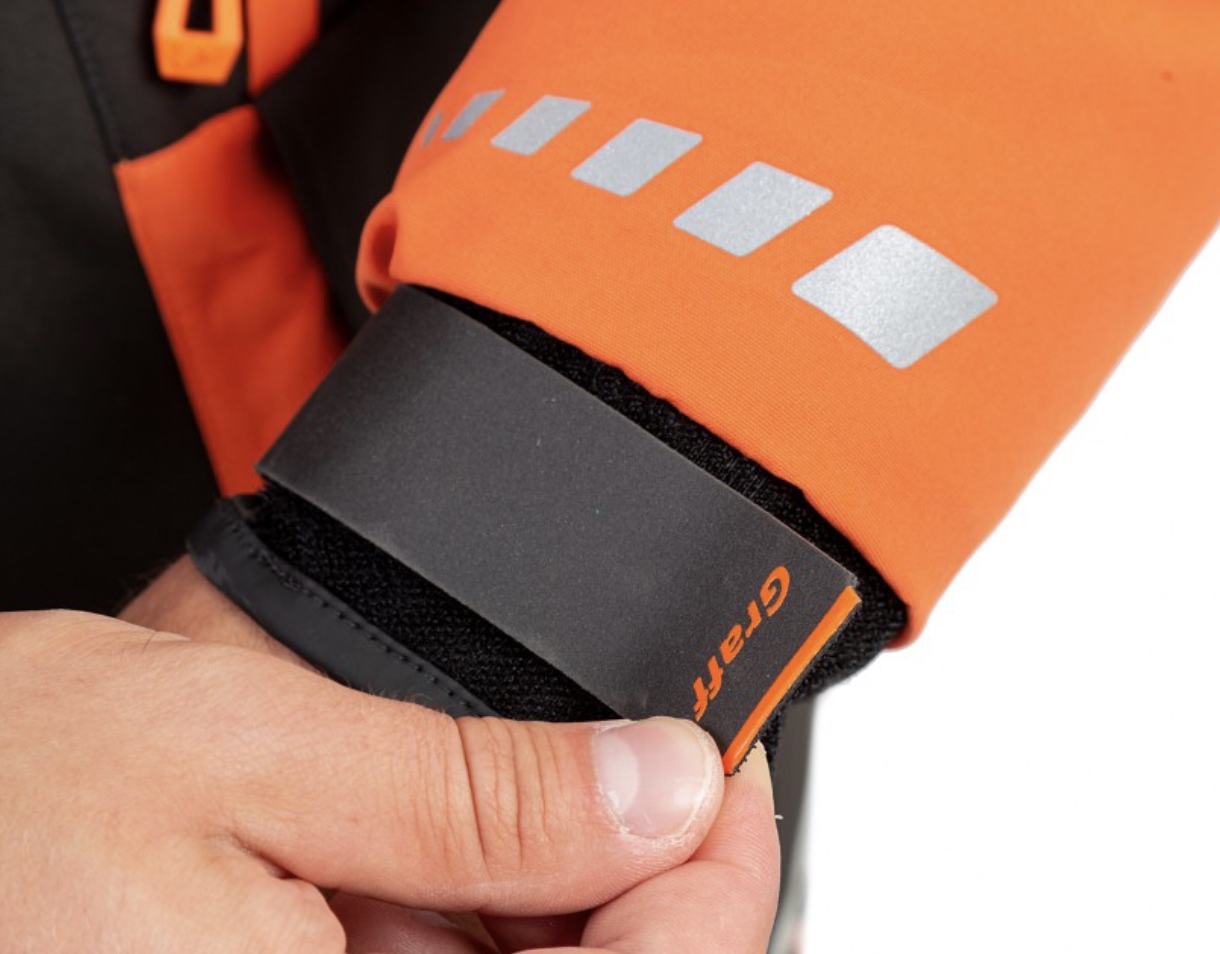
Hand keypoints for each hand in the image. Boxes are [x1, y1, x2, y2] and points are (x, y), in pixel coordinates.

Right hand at [1, 592, 778, 951]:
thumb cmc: (7, 789)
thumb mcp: (258, 752)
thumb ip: (476, 790)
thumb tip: (660, 783)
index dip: (718, 880)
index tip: (722, 770)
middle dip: (641, 879)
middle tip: (649, 758)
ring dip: (552, 892)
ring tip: (541, 783)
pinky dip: (474, 908)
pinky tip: (448, 838)